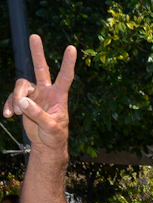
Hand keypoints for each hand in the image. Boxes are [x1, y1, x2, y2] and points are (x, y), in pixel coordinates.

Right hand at [2, 35, 75, 151]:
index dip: (68, 63)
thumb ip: (38, 114)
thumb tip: (23, 102)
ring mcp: (35, 95)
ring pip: (21, 85)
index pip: (65, 77)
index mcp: (59, 96)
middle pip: (41, 68)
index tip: (72, 48)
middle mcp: (47, 91)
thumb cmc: (55, 135)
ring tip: (17, 112)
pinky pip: (13, 97)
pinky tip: (9, 115)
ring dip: (16, 98)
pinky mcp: (24, 101)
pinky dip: (9, 105)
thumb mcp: (50, 127)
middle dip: (37, 52)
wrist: (46, 144)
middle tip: (34, 36)